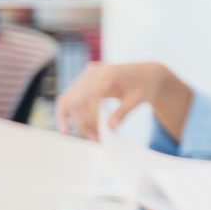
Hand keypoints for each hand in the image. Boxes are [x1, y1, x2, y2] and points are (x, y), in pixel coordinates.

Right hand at [54, 62, 183, 139]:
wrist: (146, 74)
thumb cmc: (144, 85)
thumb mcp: (138, 99)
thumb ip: (123, 112)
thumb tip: (110, 128)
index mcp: (108, 72)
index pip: (92, 94)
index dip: (93, 114)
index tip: (102, 130)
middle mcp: (93, 71)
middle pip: (78, 99)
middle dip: (85, 121)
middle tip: (97, 138)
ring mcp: (85, 76)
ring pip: (70, 100)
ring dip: (77, 121)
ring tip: (91, 136)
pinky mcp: (82, 83)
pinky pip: (68, 98)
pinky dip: (64, 114)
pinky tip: (65, 129)